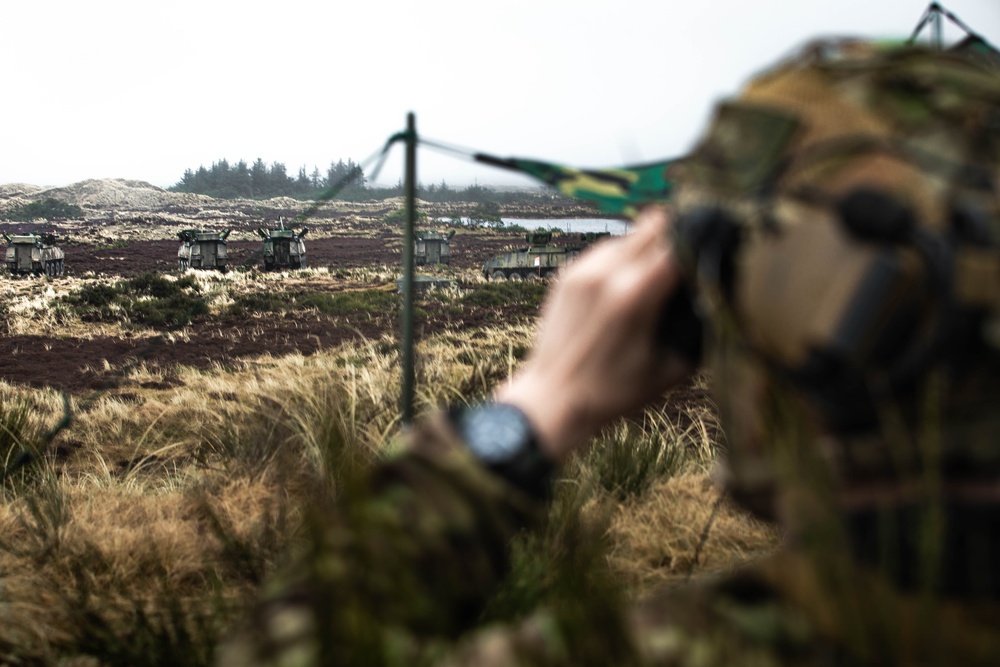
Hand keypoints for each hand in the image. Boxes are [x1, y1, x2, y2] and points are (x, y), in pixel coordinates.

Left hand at [495, 207, 692, 463]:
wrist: (552, 398)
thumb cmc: (614, 392)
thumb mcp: (671, 368)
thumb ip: (698, 330)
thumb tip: (720, 299)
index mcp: (636, 294)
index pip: (682, 241)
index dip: (703, 243)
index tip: (715, 253)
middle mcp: (608, 273)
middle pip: (657, 223)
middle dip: (677, 237)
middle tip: (686, 262)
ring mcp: (583, 270)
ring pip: (631, 233)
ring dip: (648, 248)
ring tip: (654, 280)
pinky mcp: (567, 274)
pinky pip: (606, 249)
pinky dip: (623, 260)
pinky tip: (626, 288)